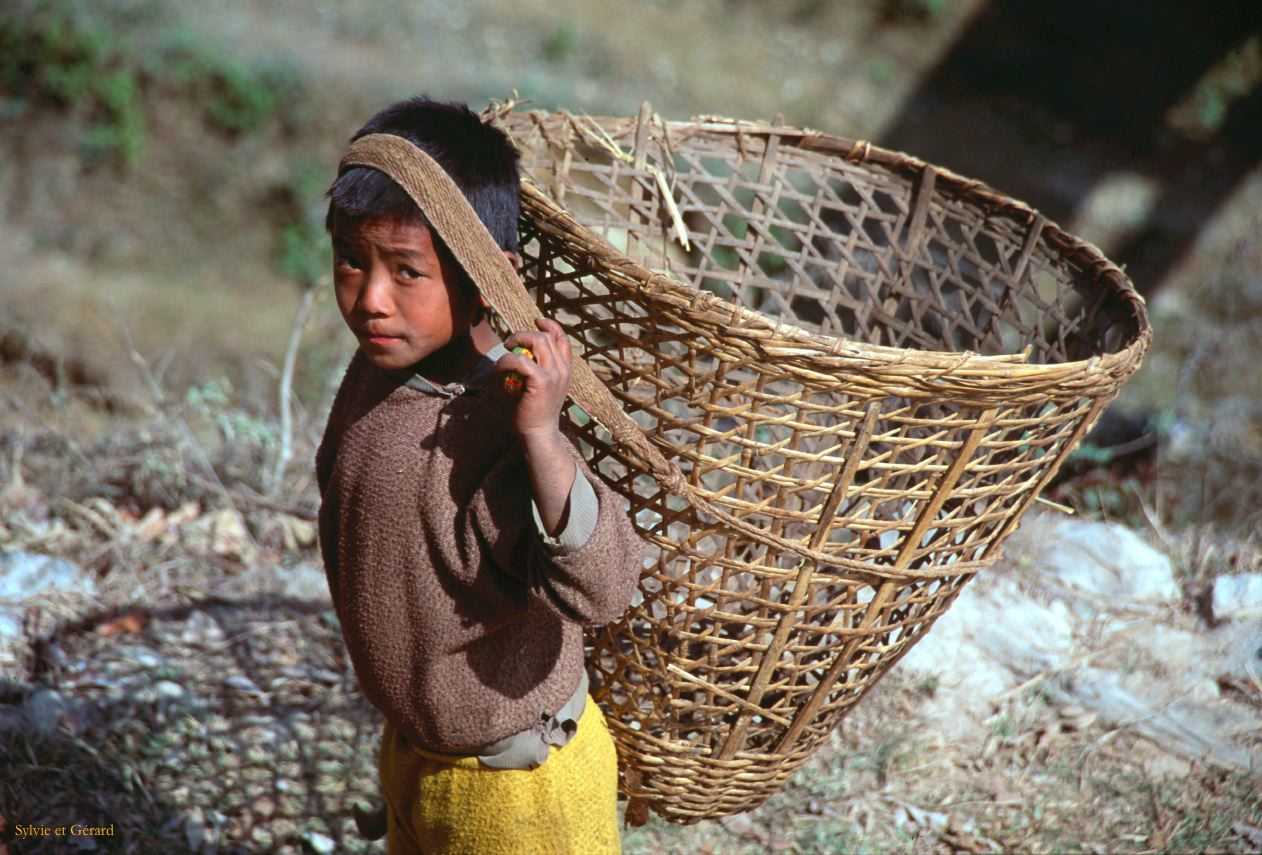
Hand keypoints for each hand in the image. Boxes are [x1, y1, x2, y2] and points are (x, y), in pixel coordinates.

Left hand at [497, 317, 572, 441]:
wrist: (539, 434)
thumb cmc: (534, 411)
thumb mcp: (542, 386)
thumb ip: (538, 369)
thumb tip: (519, 353)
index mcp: (565, 370)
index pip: (563, 339)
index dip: (550, 325)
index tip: (537, 321)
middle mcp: (563, 370)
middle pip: (546, 336)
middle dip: (524, 333)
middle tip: (510, 342)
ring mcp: (554, 376)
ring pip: (538, 341)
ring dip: (517, 340)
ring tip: (505, 349)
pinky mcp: (541, 383)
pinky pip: (521, 361)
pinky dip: (506, 360)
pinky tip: (499, 368)